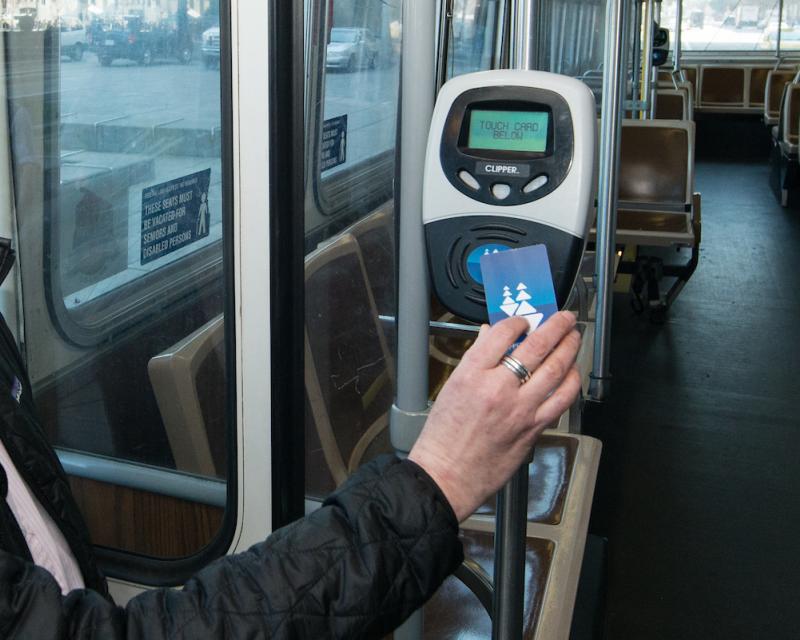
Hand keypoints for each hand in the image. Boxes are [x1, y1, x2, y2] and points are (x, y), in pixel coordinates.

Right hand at [408, 311, 581, 521]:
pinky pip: (561, 398)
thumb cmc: (444, 436)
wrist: (447, 475)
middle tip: (564, 317)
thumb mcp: (452, 387)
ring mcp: (520, 409)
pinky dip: (571, 381)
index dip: (519, 320)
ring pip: (555, 369)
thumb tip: (492, 336)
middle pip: (536, 346)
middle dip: (556, 326)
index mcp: (472, 374)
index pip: (503, 333)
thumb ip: (476, 359)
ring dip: (569, 348)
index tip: (524, 320)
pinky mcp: (534, 428)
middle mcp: (498, 388)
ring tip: (574, 337)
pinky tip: (572, 372)